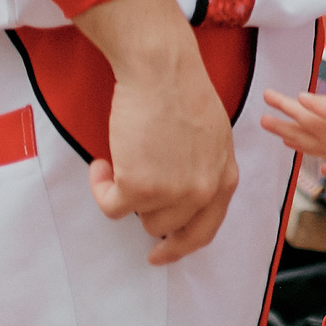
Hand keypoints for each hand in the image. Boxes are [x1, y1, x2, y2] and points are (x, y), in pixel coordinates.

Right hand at [72, 0, 238, 265]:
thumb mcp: (213, 137)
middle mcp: (203, 191)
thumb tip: (183, 199)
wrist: (163, 70)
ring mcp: (172, 193)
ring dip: (125, 192)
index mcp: (224, 177)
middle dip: (147, 208)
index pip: (205, 229)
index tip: (160, 254)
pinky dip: (100, 187)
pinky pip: (110, 206)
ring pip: (139, 218)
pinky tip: (102, 162)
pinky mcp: (139, 188)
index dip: (181, 246)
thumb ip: (204, 170)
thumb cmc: (183, 92)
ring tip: (123, 157)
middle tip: (130, 186)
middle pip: (167, 228)